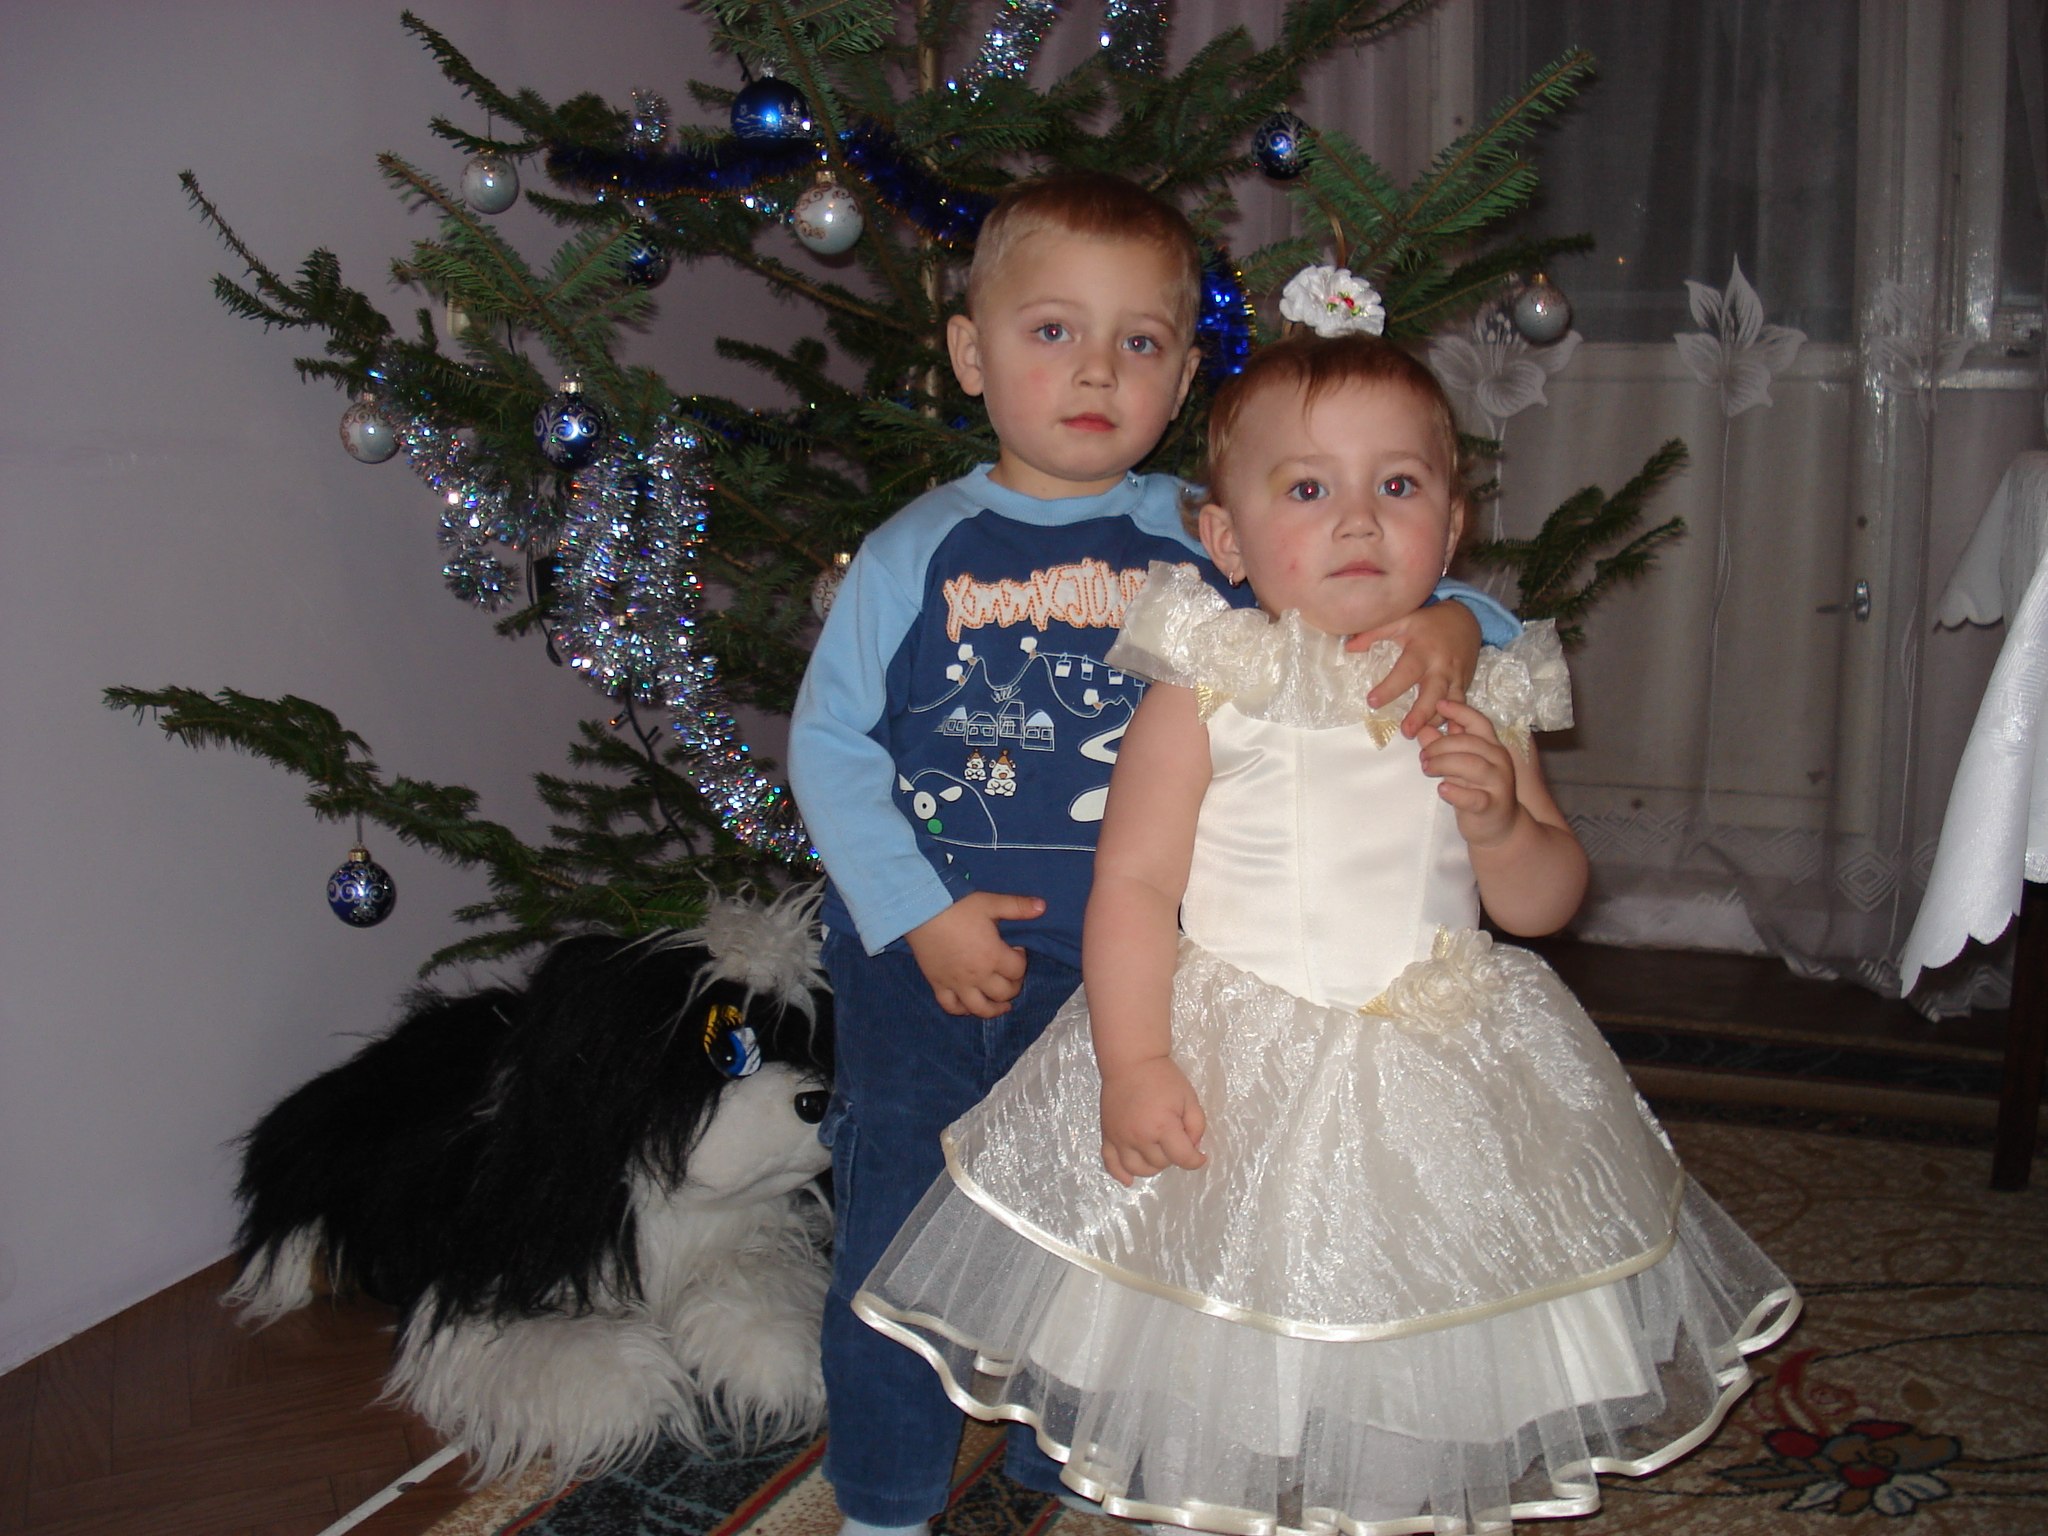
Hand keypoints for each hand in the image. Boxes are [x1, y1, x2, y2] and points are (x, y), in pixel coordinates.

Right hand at [904, 890, 1044, 1016]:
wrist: (921, 911)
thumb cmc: (958, 907)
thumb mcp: (991, 903)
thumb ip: (1018, 907)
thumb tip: (1043, 906)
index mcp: (994, 956)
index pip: (1018, 970)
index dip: (1022, 961)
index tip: (1017, 950)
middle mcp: (978, 976)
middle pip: (1004, 993)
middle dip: (1013, 986)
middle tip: (1011, 975)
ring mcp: (957, 984)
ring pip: (980, 1008)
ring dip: (995, 1009)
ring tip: (1001, 1005)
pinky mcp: (939, 985)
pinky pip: (952, 1006)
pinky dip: (962, 1010)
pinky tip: (969, 1005)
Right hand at [1099, 1055, 1206, 1185]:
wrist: (1131, 1062)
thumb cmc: (1163, 1078)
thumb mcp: (1190, 1098)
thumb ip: (1197, 1126)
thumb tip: (1193, 1148)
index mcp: (1162, 1126)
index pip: (1182, 1158)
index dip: (1195, 1160)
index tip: (1200, 1157)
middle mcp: (1139, 1136)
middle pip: (1161, 1164)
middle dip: (1173, 1155)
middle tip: (1175, 1138)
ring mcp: (1120, 1138)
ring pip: (1138, 1169)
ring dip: (1152, 1166)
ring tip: (1158, 1152)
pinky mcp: (1108, 1135)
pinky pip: (1111, 1163)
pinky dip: (1120, 1174)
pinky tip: (1129, 1180)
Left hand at [1353, 600, 1481, 736]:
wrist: (1465, 620)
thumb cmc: (1427, 623)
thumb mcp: (1400, 621)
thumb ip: (1374, 633)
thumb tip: (1348, 647)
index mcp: (1422, 651)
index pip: (1405, 672)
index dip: (1390, 688)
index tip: (1371, 701)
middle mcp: (1441, 667)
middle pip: (1434, 694)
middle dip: (1422, 714)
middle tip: (1407, 732)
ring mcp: (1455, 677)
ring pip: (1449, 704)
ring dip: (1437, 722)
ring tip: (1422, 737)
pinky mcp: (1464, 685)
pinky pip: (1461, 706)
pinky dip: (1454, 720)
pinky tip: (1446, 735)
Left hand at [1418, 699, 1520, 847]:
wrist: (1500, 828)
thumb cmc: (1476, 791)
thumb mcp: (1458, 767)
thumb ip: (1443, 747)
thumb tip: (1422, 728)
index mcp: (1491, 747)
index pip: (1478, 722)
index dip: (1460, 711)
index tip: (1439, 704)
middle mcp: (1499, 761)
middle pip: (1469, 743)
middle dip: (1440, 745)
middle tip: (1423, 756)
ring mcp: (1498, 784)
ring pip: (1472, 766)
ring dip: (1444, 764)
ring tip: (1427, 768)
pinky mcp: (1492, 806)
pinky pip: (1474, 797)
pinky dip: (1456, 792)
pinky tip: (1442, 789)